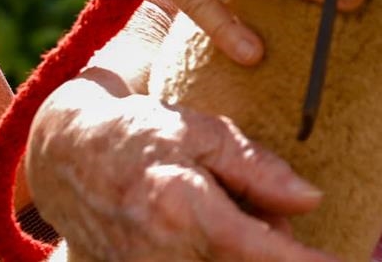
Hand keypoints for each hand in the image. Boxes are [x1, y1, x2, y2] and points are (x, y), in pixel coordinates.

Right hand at [28, 73, 336, 261]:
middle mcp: (162, 252)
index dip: (300, 261)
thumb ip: (259, 170)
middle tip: (280, 222)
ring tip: (237, 218)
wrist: (70, 157)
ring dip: (242, 251)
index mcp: (182, 208)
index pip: (257, 249)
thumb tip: (312, 200)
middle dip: (274, 249)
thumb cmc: (143, 134)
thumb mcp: (204, 133)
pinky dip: (215, 254)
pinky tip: (214, 231)